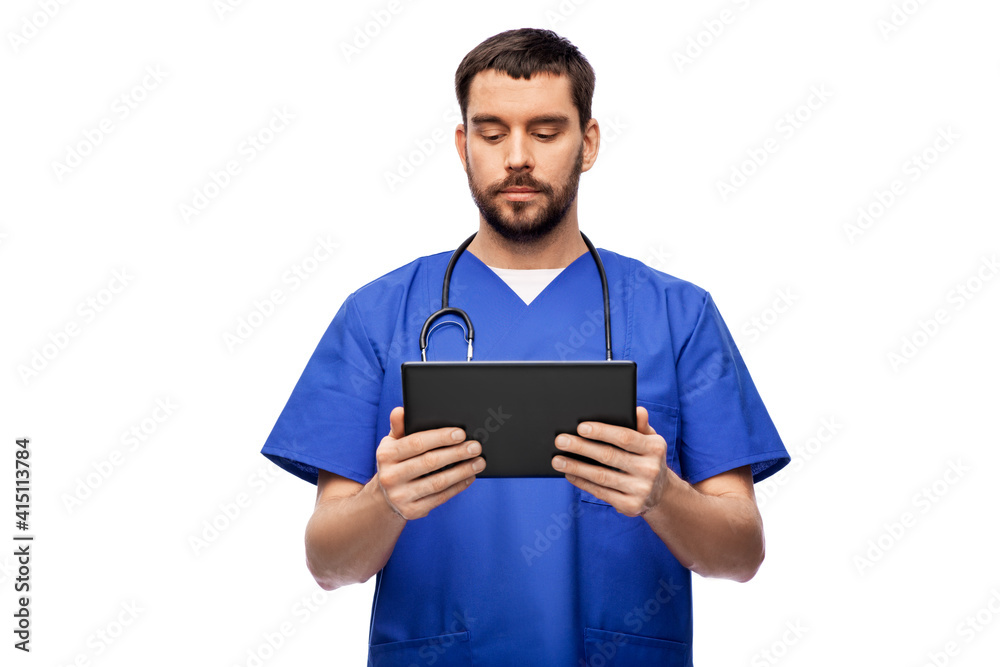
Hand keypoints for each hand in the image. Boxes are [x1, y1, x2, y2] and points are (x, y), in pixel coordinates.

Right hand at [374, 406, 485, 519]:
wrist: (387, 496)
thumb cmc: (397, 461)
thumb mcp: (393, 443)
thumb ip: (399, 427)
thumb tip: (400, 411)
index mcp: (385, 455)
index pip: (416, 443)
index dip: (440, 437)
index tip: (461, 433)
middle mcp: (390, 477)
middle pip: (430, 462)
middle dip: (456, 453)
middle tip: (476, 446)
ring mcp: (400, 496)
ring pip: (438, 482)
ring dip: (462, 471)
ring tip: (479, 462)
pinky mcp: (412, 511)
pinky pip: (440, 497)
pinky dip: (458, 486)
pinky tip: (470, 476)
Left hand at [551, 406, 668, 517]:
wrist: (660, 493)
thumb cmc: (647, 458)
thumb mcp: (650, 440)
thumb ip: (641, 425)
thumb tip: (638, 410)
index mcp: (655, 448)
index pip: (625, 437)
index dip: (601, 432)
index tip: (580, 427)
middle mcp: (650, 469)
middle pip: (609, 456)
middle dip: (581, 447)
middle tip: (560, 441)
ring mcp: (641, 490)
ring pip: (601, 476)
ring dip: (576, 467)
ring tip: (558, 460)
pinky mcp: (631, 506)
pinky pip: (601, 492)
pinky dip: (582, 483)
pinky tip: (569, 474)